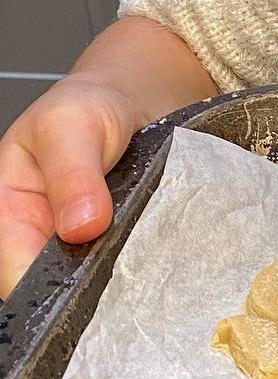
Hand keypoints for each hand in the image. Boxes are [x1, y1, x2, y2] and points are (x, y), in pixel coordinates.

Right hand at [0, 78, 136, 299]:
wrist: (131, 98)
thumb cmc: (85, 106)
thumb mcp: (69, 126)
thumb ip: (72, 175)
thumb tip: (80, 225)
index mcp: (9, 213)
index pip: (16, 271)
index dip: (51, 279)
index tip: (91, 265)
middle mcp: (42, 235)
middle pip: (59, 281)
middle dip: (93, 274)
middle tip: (130, 250)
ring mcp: (82, 241)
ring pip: (98, 274)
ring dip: (124, 263)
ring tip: (149, 239)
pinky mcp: (116, 239)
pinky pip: (129, 259)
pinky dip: (146, 251)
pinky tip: (162, 238)